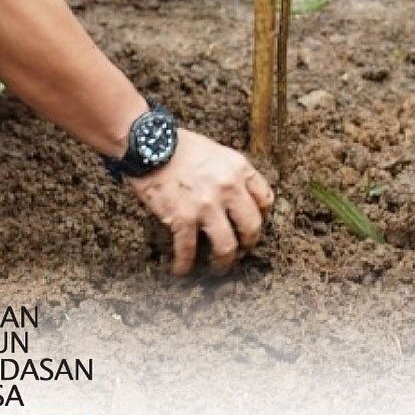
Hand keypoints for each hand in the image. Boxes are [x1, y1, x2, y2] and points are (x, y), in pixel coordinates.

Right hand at [128, 130, 274, 275]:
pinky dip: (185, 264)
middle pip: (252, 227)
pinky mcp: (183, 218)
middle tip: (241, 250)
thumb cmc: (180, 146)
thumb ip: (231, 173)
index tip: (252, 223)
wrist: (149, 144)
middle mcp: (228, 188)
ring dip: (223, 262)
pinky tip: (181, 269)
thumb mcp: (217, 152)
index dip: (262, 216)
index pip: (265, 199)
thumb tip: (238, 196)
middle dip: (248, 244)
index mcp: (239, 169)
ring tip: (218, 267)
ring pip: (226, 246)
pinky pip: (188, 250)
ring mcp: (207, 205)